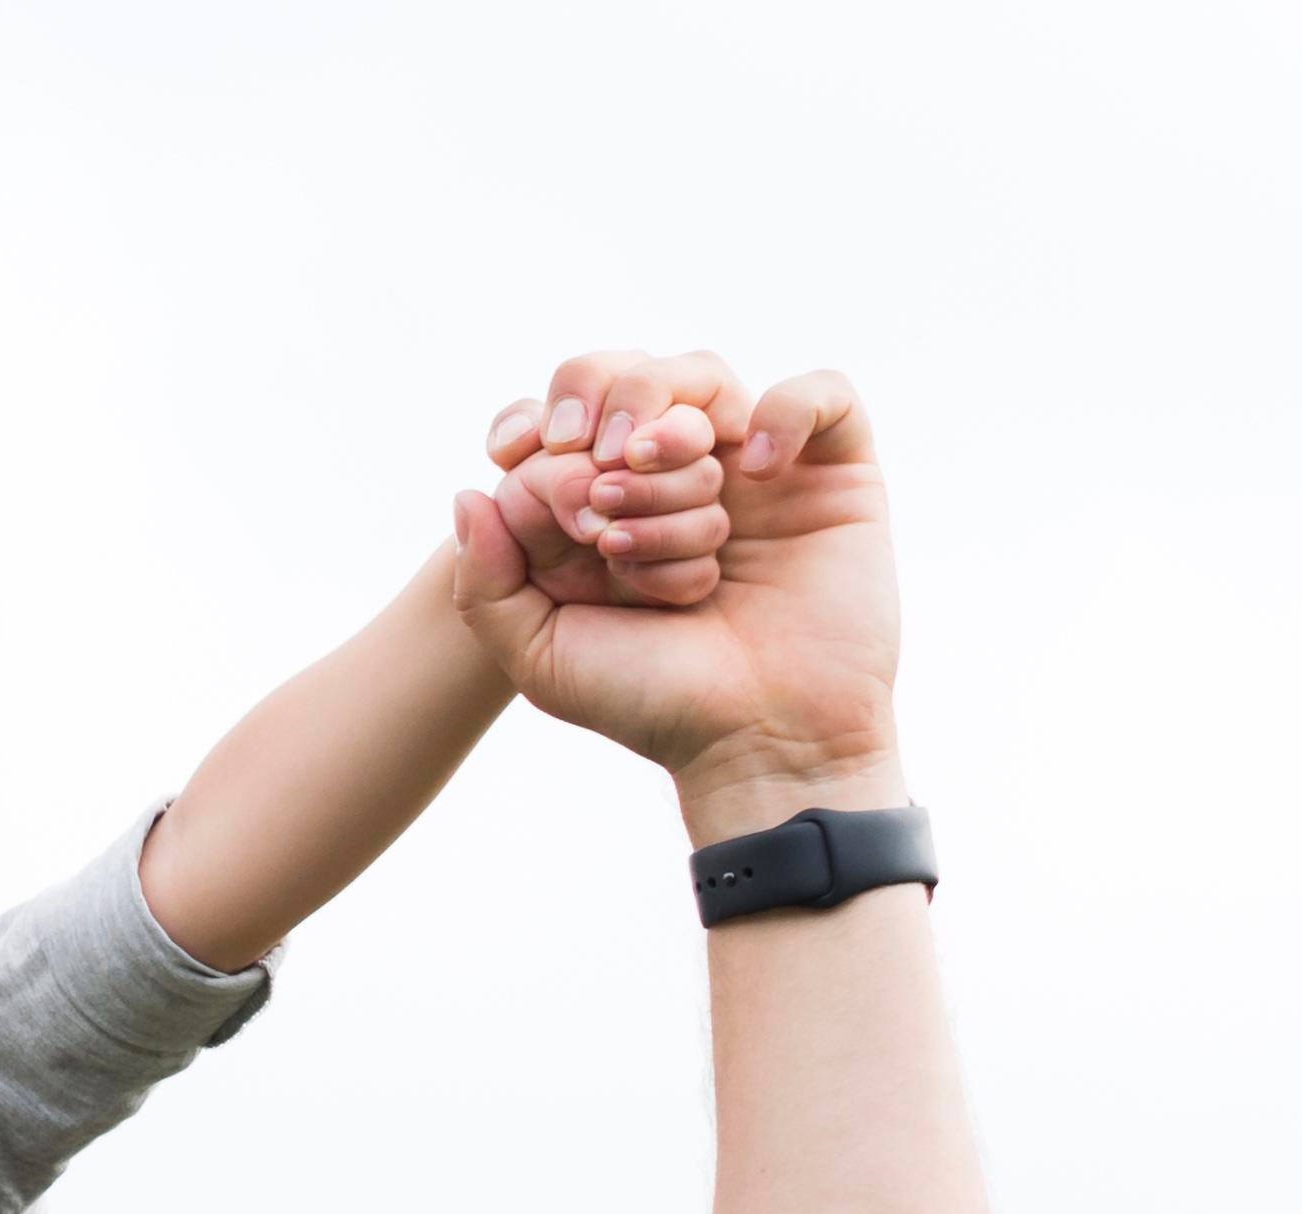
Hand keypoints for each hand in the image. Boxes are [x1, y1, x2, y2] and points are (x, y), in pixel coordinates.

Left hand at [453, 367, 900, 830]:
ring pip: (707, 387)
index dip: (545, 434)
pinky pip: (819, 392)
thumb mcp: (543, 656)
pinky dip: (784, 412)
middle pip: (633, 386)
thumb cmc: (651, 703)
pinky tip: (754, 472)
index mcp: (608, 506)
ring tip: (667, 509)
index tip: (548, 488)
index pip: (566, 419)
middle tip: (600, 502)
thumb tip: (469, 494)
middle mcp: (677, 477)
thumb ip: (486, 584)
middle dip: (606, 436)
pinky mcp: (832, 470)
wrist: (760, 738)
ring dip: (673, 444)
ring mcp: (754, 469)